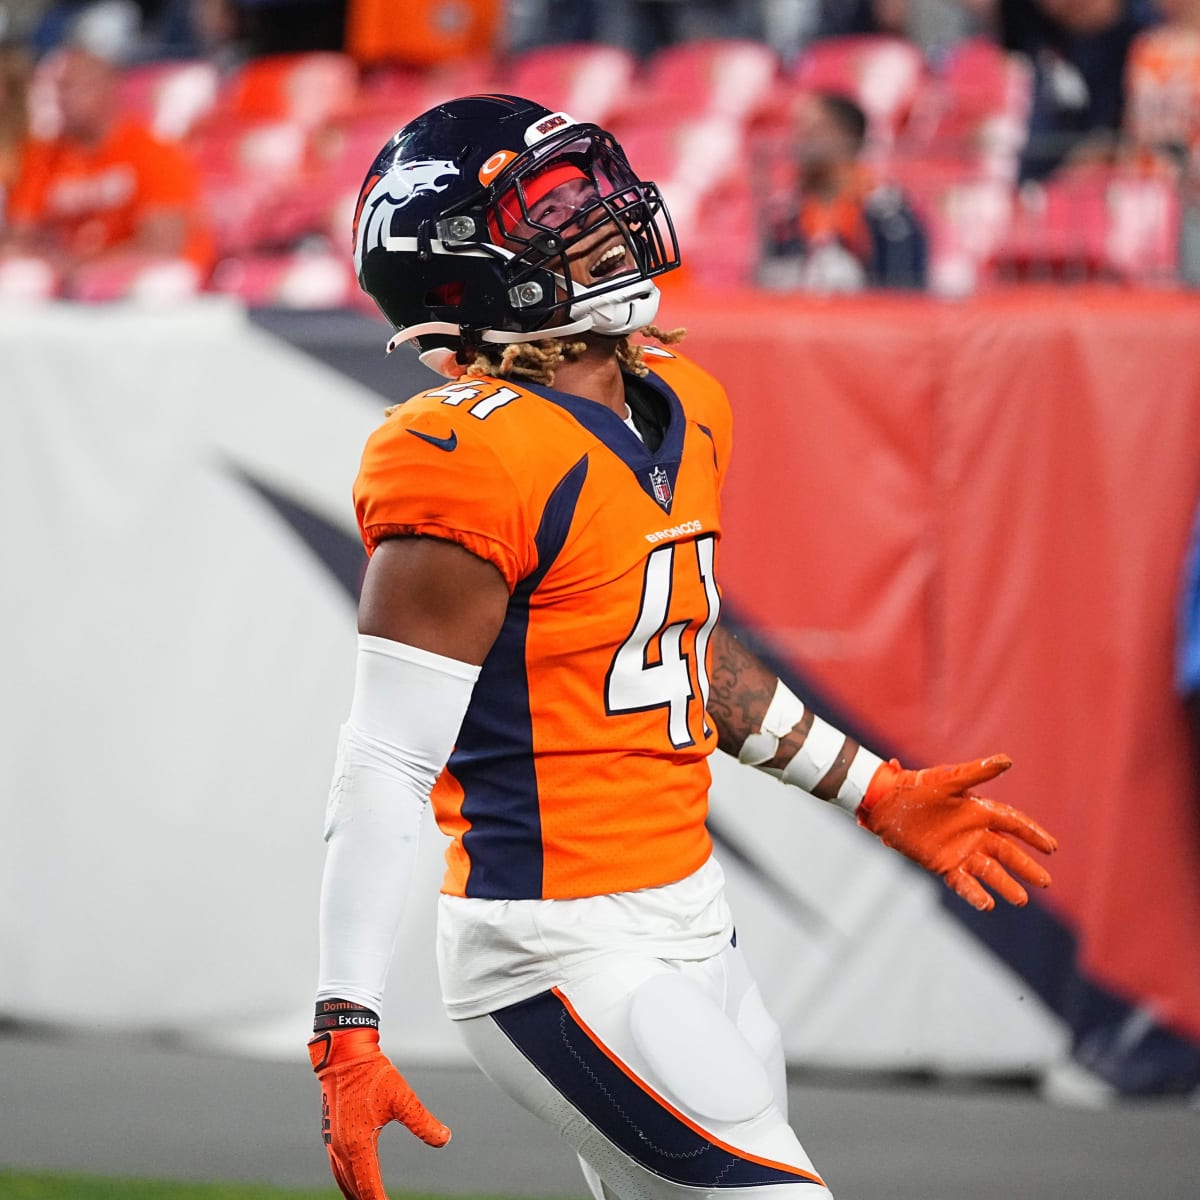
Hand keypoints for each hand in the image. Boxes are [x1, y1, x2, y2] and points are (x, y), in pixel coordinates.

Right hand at [308, 1026, 450, 1199]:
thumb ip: (423, 1122)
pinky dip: (347, 1180)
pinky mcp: (331, 1133)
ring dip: (356, 1193)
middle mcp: (341, 1148)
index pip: (369, 1187)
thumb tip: (445, 1138)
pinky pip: (338, 1167)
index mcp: (357, 1145)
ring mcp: (333, 1142)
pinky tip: (356, 1178)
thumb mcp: (403, 1098)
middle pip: (354, 1189)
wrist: (344, 1055)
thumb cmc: (373, 1074)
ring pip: (343, 1180)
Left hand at [857, 754, 1056, 911]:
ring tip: (1022, 900)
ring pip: (989, 871)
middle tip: (1046, 882)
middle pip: (1007, 852)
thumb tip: (1007, 761)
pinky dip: (975, 894)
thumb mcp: (947, 780)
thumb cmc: (916, 786)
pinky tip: (988, 905)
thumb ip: (976, 773)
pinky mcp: (943, 864)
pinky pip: (963, 883)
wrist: (884, 803)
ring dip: (1006, 885)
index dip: (1032, 835)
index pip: (1013, 824)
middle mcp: (973, 833)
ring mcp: (960, 850)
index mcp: (978, 810)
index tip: (1052, 848)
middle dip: (1026, 866)